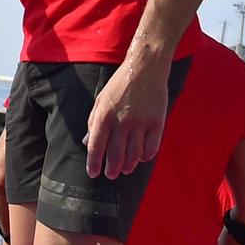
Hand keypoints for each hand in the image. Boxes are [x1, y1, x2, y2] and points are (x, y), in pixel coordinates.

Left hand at [84, 53, 171, 178]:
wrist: (145, 68)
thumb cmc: (120, 84)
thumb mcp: (100, 99)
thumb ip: (93, 121)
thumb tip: (87, 142)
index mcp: (104, 115)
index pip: (96, 146)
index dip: (93, 163)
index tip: (93, 174)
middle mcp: (121, 121)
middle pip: (115, 155)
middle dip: (112, 169)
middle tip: (111, 175)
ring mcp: (140, 123)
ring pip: (134, 155)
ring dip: (128, 165)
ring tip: (125, 169)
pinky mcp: (157, 123)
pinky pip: (152, 148)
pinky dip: (146, 157)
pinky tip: (141, 158)